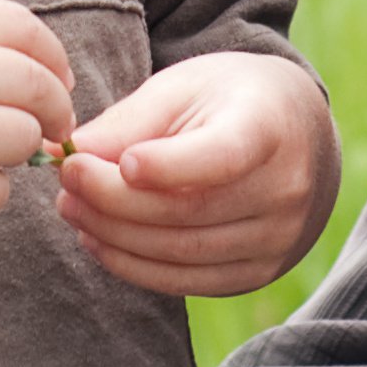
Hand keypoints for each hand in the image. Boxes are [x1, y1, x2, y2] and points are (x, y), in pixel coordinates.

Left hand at [54, 50, 338, 294]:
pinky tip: (100, 240)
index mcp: (269, 127)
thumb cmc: (232, 100)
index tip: (118, 162)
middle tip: (67, 179)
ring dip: (114, 236)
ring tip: (73, 208)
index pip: (222, 156)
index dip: (168, 166)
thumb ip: (131, 119)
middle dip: (114, 200)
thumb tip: (71, 150)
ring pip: (181, 252)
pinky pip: (187, 281)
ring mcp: (275, 238)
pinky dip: (134, 266)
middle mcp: (284, 188)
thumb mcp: (186, 85)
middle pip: (188, 210)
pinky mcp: (259, 271)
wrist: (299, 135)